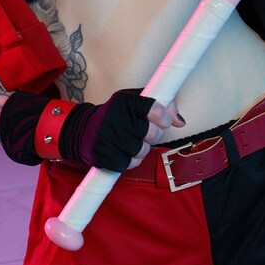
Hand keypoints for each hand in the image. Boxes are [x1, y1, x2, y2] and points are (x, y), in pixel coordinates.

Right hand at [62, 89, 183, 171]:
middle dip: (153, 135)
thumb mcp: (135, 102)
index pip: (153, 108)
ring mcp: (107, 136)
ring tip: (134, 142)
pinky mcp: (102, 154)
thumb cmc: (116, 115)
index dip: (164, 117)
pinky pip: (129, 164)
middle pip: (151, 133)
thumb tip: (179, 121)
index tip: (163, 121)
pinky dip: (132, 161)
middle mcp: (115, 117)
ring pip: (141, 150)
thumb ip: (160, 106)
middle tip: (146, 132)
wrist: (84, 130)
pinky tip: (125, 152)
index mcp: (125, 101)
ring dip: (142, 150)